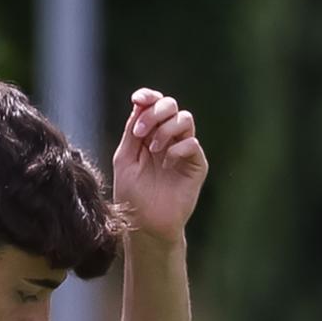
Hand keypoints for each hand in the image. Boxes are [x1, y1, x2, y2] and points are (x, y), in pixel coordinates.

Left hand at [110, 89, 205, 244]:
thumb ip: (132, 131)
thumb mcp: (125, 158)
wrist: (146, 224)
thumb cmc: (133, 194)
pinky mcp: (196, 165)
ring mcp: (183, 150)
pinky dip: (177, 149)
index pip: (153, 104)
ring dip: (166, 129)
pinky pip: (192, 144)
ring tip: (153, 149)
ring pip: (185, 119)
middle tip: (140, 133)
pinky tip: (165, 164)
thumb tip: (139, 104)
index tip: (137, 99)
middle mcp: (168, 138)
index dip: (148, 96)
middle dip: (155, 112)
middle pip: (171, 105)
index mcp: (150, 133)